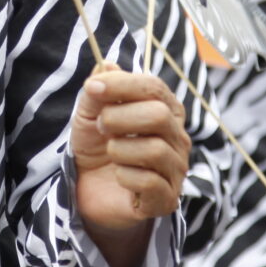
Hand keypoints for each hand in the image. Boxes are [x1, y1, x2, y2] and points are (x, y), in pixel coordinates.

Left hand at [70, 66, 191, 266]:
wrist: (87, 191)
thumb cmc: (96, 147)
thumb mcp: (89, 114)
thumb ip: (99, 90)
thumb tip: (107, 66)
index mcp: (166, 110)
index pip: (154, 88)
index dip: (122, 85)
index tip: (93, 87)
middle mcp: (178, 138)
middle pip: (159, 116)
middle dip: (119, 119)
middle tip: (101, 127)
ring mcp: (176, 169)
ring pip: (154, 150)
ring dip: (119, 150)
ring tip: (111, 153)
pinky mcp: (167, 199)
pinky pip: (149, 182)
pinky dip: (124, 176)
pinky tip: (118, 176)